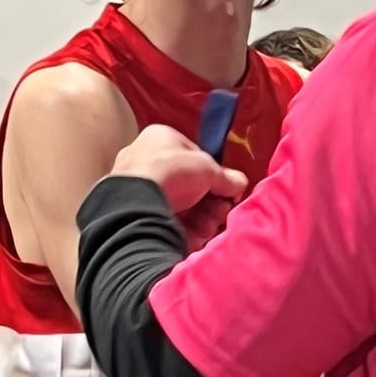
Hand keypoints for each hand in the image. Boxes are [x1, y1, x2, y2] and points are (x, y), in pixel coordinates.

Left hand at [106, 124, 247, 247]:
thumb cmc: (172, 172)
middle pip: (190, 187)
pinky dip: (182, 231)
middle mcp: (147, 160)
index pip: (195, 158)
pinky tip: (193, 238)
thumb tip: (240, 183)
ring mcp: (139, 189)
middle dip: (209, 205)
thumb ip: (226, 178)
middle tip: (220, 214)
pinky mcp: (135, 214)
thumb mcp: (208, 169)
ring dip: (200, 220)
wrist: (135, 204)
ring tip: (207, 229)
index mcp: (161, 139)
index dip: (214, 178)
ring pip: (180, 207)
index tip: (228, 194)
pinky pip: (165, 222)